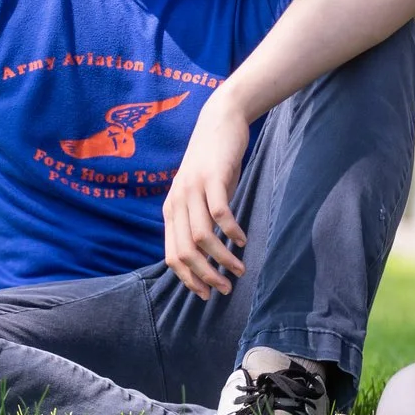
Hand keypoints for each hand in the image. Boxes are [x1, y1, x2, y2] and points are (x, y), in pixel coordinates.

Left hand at [162, 94, 251, 298]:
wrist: (220, 120)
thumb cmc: (213, 162)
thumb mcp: (199, 193)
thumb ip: (198, 219)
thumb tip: (206, 254)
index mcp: (171, 209)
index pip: (172, 255)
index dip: (188, 279)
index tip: (206, 295)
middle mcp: (177, 201)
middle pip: (185, 251)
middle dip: (205, 276)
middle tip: (226, 288)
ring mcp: (193, 188)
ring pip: (202, 237)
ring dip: (221, 258)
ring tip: (239, 270)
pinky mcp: (213, 177)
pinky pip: (220, 213)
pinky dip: (232, 232)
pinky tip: (243, 240)